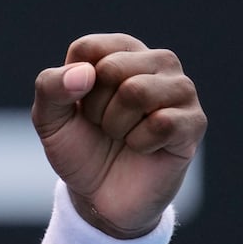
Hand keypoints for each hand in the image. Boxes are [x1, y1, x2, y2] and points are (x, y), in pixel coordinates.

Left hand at [32, 33, 204, 237]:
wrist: (99, 195)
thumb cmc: (78, 147)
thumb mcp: (49, 119)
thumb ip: (50, 87)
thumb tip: (85, 73)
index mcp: (120, 52)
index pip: (88, 48)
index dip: (72, 85)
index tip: (80, 105)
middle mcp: (156, 62)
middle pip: (112, 68)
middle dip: (95, 107)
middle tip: (103, 125)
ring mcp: (180, 90)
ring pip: (138, 91)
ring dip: (116, 125)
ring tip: (122, 136)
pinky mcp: (194, 122)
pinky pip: (161, 122)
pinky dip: (139, 143)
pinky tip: (143, 148)